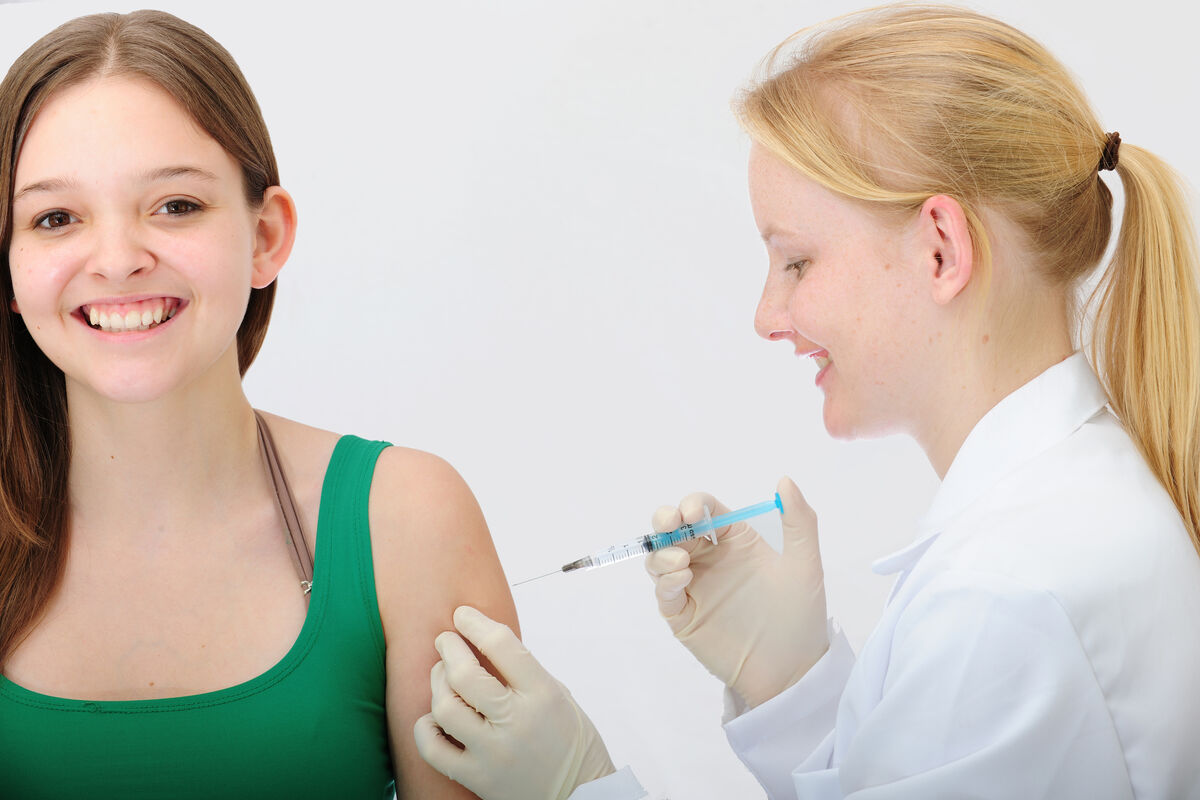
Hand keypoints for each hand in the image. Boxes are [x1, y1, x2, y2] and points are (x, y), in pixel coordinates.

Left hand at [414, 606, 614, 799]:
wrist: (581, 795)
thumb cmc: (571, 742)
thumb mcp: (559, 696)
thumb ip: (524, 673)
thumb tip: (483, 644)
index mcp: (542, 694)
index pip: (501, 645)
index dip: (475, 623)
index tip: (462, 615)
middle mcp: (516, 722)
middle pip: (464, 674)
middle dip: (448, 648)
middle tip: (446, 640)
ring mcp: (494, 752)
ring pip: (445, 708)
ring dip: (437, 684)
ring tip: (442, 677)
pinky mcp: (478, 778)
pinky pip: (434, 749)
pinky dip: (425, 728)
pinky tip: (433, 718)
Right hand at [645, 476, 827, 708]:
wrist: (792, 668)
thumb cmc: (801, 612)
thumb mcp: (805, 563)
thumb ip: (799, 520)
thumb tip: (784, 480)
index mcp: (734, 540)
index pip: (705, 510)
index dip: (694, 504)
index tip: (693, 511)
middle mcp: (709, 559)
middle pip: (674, 529)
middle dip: (665, 520)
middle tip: (671, 522)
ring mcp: (694, 587)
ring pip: (661, 558)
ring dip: (662, 552)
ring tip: (680, 562)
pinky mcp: (683, 615)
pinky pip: (663, 593)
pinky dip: (664, 582)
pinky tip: (680, 579)